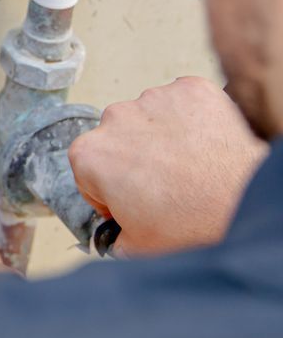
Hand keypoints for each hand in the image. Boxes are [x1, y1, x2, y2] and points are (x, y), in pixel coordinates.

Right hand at [68, 76, 266, 256]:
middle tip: (167, 187)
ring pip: (151, 118)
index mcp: (90, 155)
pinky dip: (192, 119)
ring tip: (191, 167)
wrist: (249, 201)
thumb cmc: (195, 221)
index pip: (89, 172)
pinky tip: (205, 145)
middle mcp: (114, 117)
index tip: (134, 202)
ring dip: (163, 137)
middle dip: (135, 159)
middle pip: (118, 139)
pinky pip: (183, 102)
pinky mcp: (190, 89)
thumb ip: (114, 239)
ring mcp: (153, 98)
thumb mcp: (138, 247)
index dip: (111, 192)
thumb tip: (116, 236)